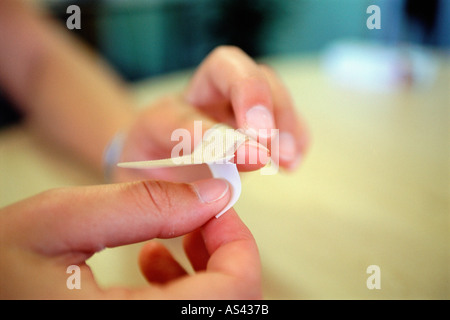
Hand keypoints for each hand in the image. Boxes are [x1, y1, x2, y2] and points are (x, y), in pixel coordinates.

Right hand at [0, 178, 260, 298]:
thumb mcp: (58, 222)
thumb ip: (143, 204)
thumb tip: (213, 194)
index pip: (233, 294)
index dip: (237, 242)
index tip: (218, 206)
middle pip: (231, 304)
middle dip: (223, 252)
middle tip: (197, 216)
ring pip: (212, 310)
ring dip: (205, 269)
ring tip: (171, 237)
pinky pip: (186, 316)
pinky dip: (183, 288)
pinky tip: (151, 261)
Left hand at [114, 46, 308, 181]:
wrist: (162, 167)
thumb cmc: (155, 177)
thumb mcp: (147, 191)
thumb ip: (168, 194)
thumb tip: (217, 194)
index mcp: (160, 118)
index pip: (181, 116)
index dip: (209, 135)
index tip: (239, 160)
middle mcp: (197, 100)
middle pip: (227, 67)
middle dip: (252, 97)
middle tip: (265, 139)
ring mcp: (230, 105)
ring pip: (263, 82)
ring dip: (281, 117)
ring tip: (286, 157)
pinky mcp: (255, 120)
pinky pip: (282, 111)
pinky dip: (294, 131)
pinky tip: (292, 161)